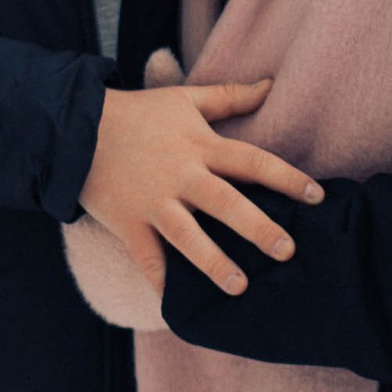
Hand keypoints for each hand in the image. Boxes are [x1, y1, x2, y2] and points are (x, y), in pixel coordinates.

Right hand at [80, 78, 324, 298]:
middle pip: (226, 203)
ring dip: (215, 263)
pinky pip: (147, 258)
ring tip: (240, 287)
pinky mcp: (128, 224)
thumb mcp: (183, 99)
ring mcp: (153, 203)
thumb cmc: (137, 113)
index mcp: (199, 146)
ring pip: (188, 237)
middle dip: (258, 228)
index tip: (317, 196)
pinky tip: (178, 307)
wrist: (74, 127)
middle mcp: (180, 176)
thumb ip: (229, 97)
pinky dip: (161, 283)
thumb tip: (271, 85)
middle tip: (287, 251)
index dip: (287, 178)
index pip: (252, 162)